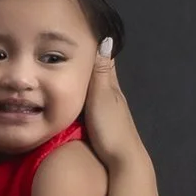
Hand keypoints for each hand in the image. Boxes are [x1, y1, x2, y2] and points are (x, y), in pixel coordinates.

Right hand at [78, 41, 144, 170]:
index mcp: (110, 87)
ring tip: (71, 71)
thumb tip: (106, 40)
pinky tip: (79, 99)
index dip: (95, 49)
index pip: (104, 61)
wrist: (123, 160)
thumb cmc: (110, 127)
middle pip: (101, 75)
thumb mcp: (102, 97)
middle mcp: (112, 96)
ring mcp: (110, 111)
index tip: (84, 35)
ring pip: (97, 90)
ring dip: (88, 80)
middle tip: (73, 51)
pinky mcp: (104, 125)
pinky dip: (86, 96)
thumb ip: (100, 73)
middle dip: (90, 62)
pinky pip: (93, 103)